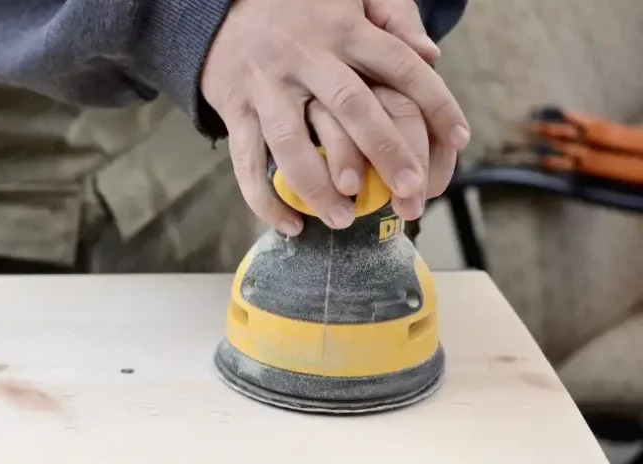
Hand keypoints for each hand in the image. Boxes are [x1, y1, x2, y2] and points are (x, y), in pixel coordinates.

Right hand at [200, 0, 468, 234]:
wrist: (218, 2)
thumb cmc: (299, 6)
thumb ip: (393, 16)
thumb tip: (429, 56)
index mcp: (343, 29)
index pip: (400, 66)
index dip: (435, 102)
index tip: (460, 141)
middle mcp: (305, 56)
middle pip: (351, 107)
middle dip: (384, 152)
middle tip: (410, 194)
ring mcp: (266, 85)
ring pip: (291, 141)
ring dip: (318, 185)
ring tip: (344, 220)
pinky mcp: (234, 107)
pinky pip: (246, 160)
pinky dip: (264, 198)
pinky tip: (290, 224)